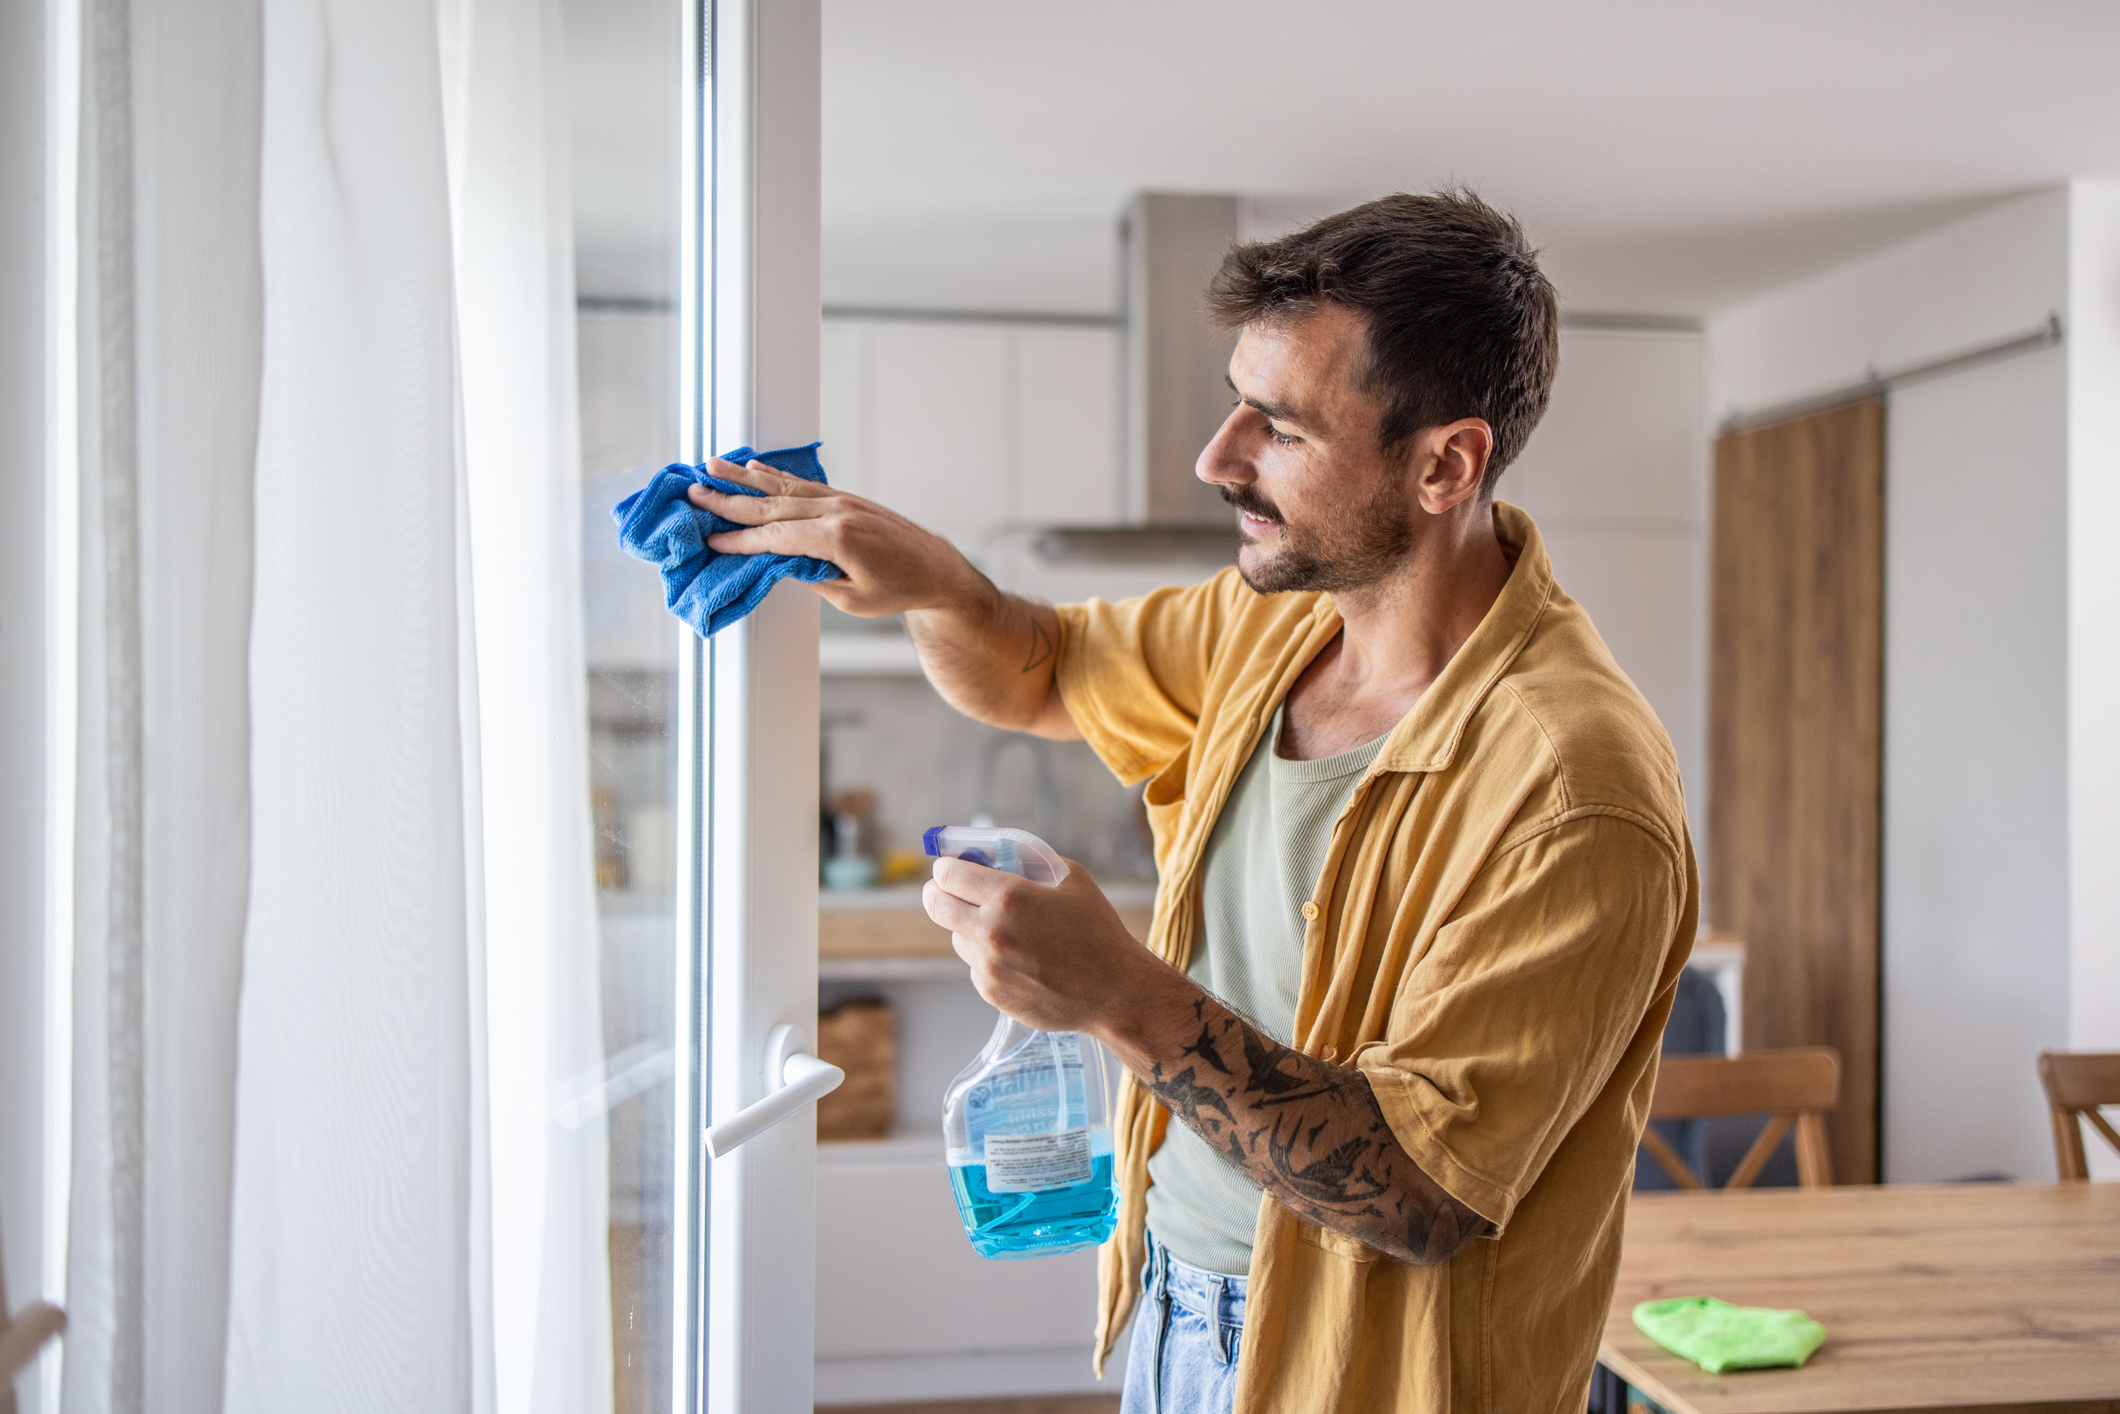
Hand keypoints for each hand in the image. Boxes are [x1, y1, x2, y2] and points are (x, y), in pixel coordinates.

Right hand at [687, 458, 978, 617]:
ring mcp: (841, 500)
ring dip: (743, 479)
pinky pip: (802, 485)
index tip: (710, 539)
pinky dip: (775, 476)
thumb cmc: (898, 589)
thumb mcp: (851, 599)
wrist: (936, 569)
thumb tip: (775, 562)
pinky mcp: (845, 498)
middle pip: (771, 506)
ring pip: (782, 488)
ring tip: (711, 467)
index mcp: (837, 538)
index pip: (775, 538)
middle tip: (693, 493)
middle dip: (729, 500)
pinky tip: (754, 468)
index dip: (739, 540)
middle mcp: (836, 512)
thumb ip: (811, 576)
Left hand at [921, 855, 1177, 1037]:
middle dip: (939, 892)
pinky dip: (988, 957)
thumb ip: (1027, 860)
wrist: (1115, 990)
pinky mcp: (991, 992)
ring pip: (957, 936)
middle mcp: (990, 931)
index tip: (952, 867)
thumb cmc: (1097, 929)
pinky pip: (975, 966)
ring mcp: (988, 966)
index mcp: (1009, 896)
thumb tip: (989, 855)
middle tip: (951, 889)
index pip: (948, 873)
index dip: (947, 866)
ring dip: (969, 927)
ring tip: (1007, 929)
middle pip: (936, 904)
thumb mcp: (1070, 877)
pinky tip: (1022, 958)